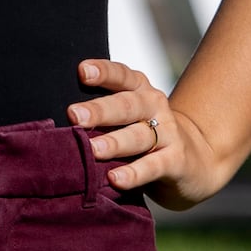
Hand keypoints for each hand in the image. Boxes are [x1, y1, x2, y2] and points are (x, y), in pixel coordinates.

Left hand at [68, 59, 232, 210]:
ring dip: (115, 142)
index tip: (81, 71)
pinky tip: (116, 178)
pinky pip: (154, 166)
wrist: (196, 161)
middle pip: (127, 105)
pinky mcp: (176, 161)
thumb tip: (55, 121)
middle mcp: (155, 106)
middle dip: (100, 110)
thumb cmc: (146, 138)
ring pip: (139, 135)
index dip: (103, 72)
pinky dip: (134, 172)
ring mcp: (168, 133)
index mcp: (140, 91)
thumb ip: (101, 116)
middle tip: (74, 115)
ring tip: (93, 149)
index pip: (121, 75)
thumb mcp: (129, 119)